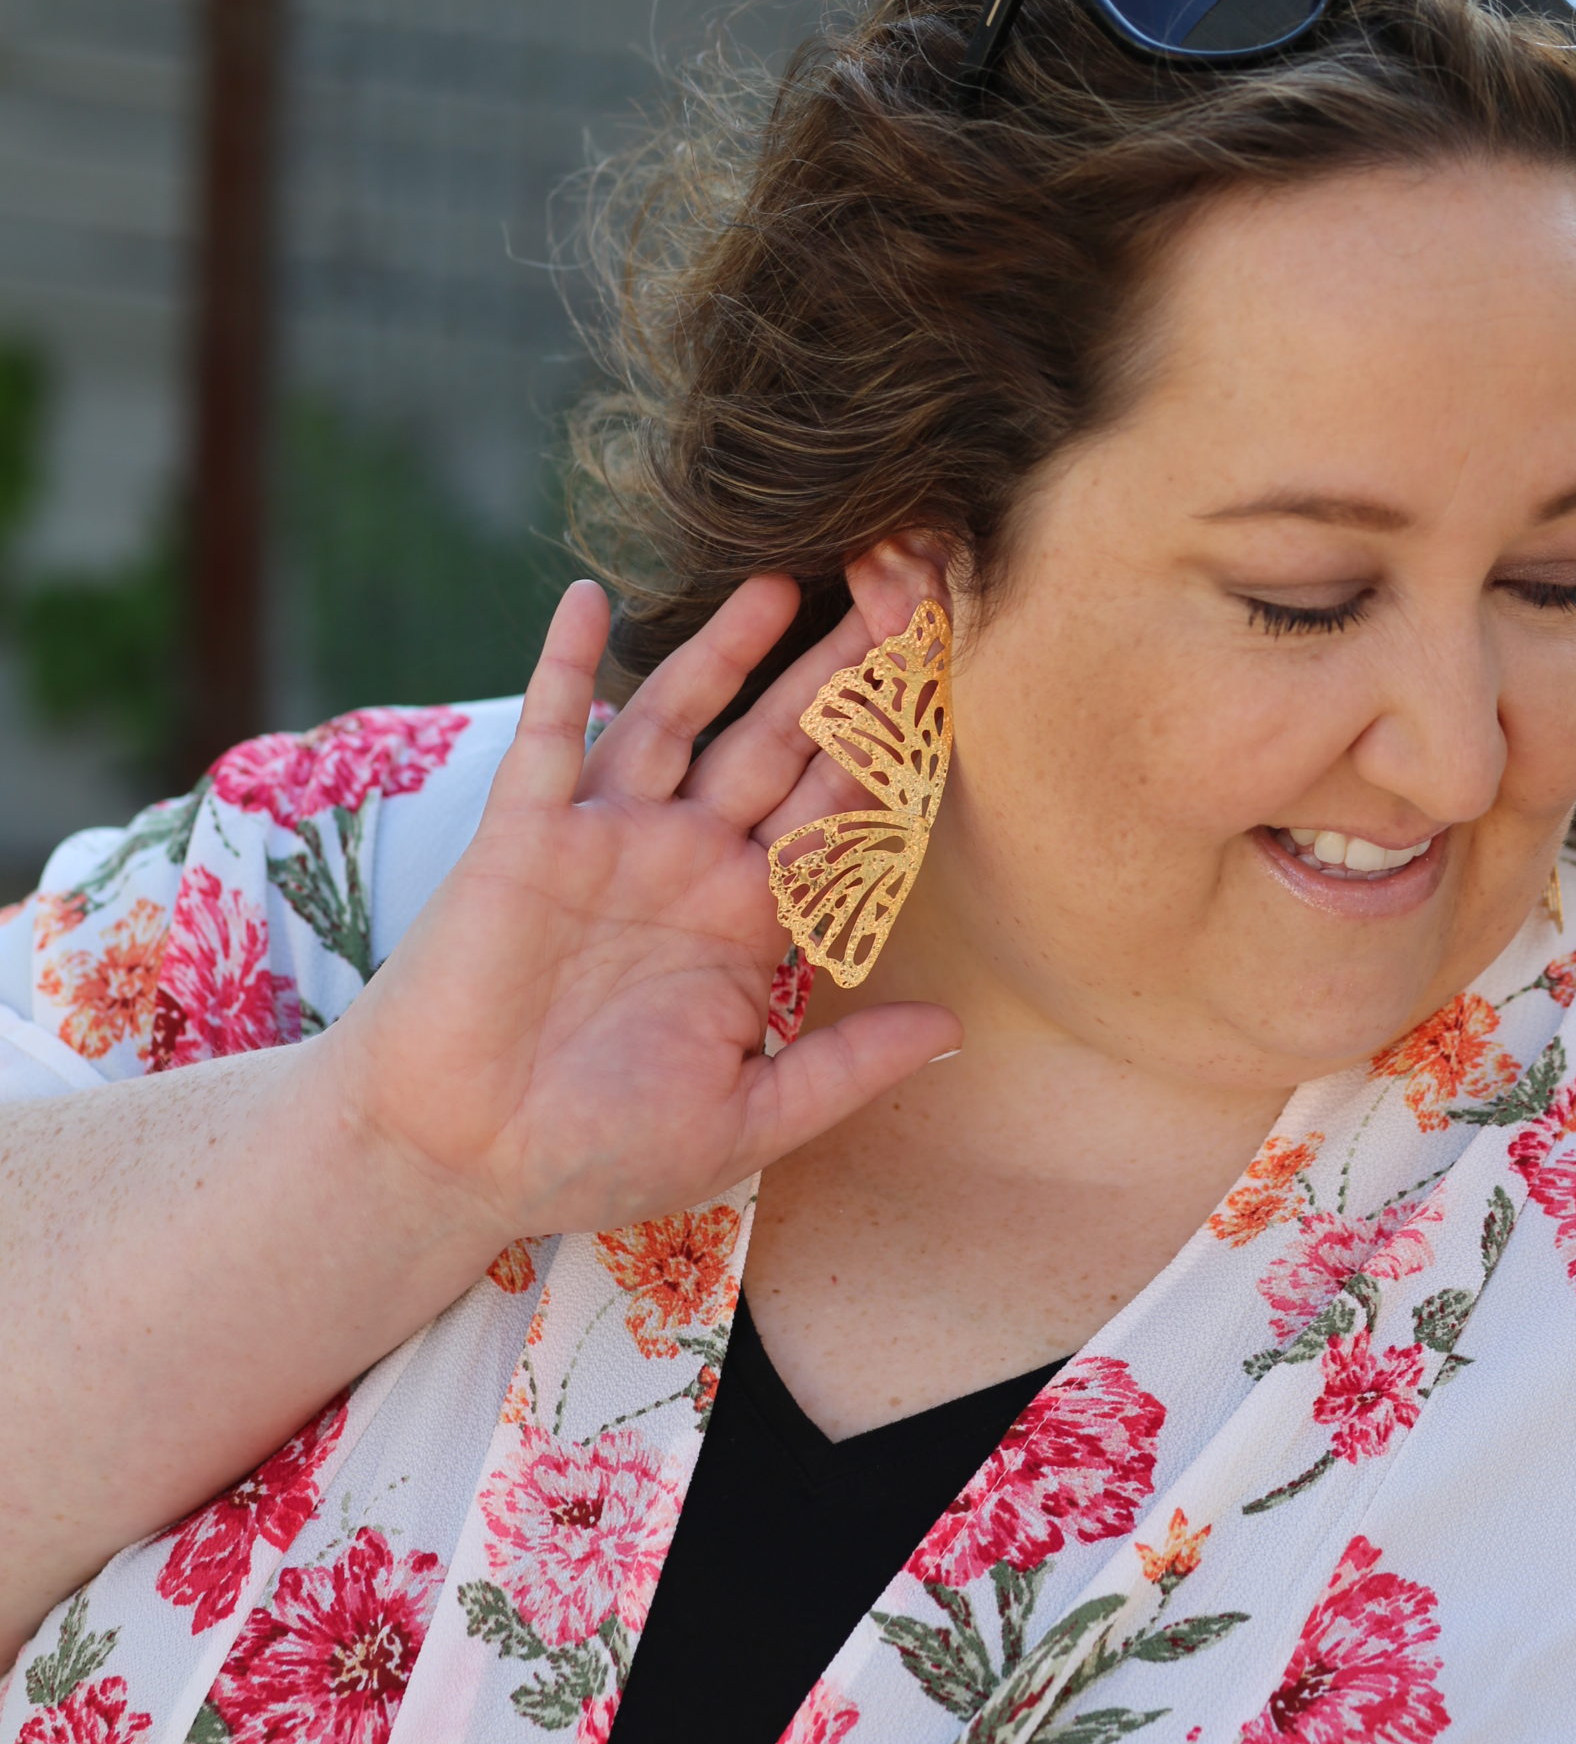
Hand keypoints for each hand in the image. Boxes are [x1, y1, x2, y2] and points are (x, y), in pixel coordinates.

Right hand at [322, 575, 961, 1243]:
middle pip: (781, 748)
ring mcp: (607, 841)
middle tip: (901, 594)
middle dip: (837, 676)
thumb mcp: (746, 1121)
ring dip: (729, 650)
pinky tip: (589, 599)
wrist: (454, 1162)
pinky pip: (552, 734)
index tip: (949, 687)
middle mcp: (687, 865)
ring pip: (682, 719)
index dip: (890, 756)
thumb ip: (845, 1068)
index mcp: (748, 927)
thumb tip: (953, 1023)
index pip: (838, 820)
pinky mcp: (525, 836)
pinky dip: (566, 666)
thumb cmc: (594, 1153)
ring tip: (788, 582)